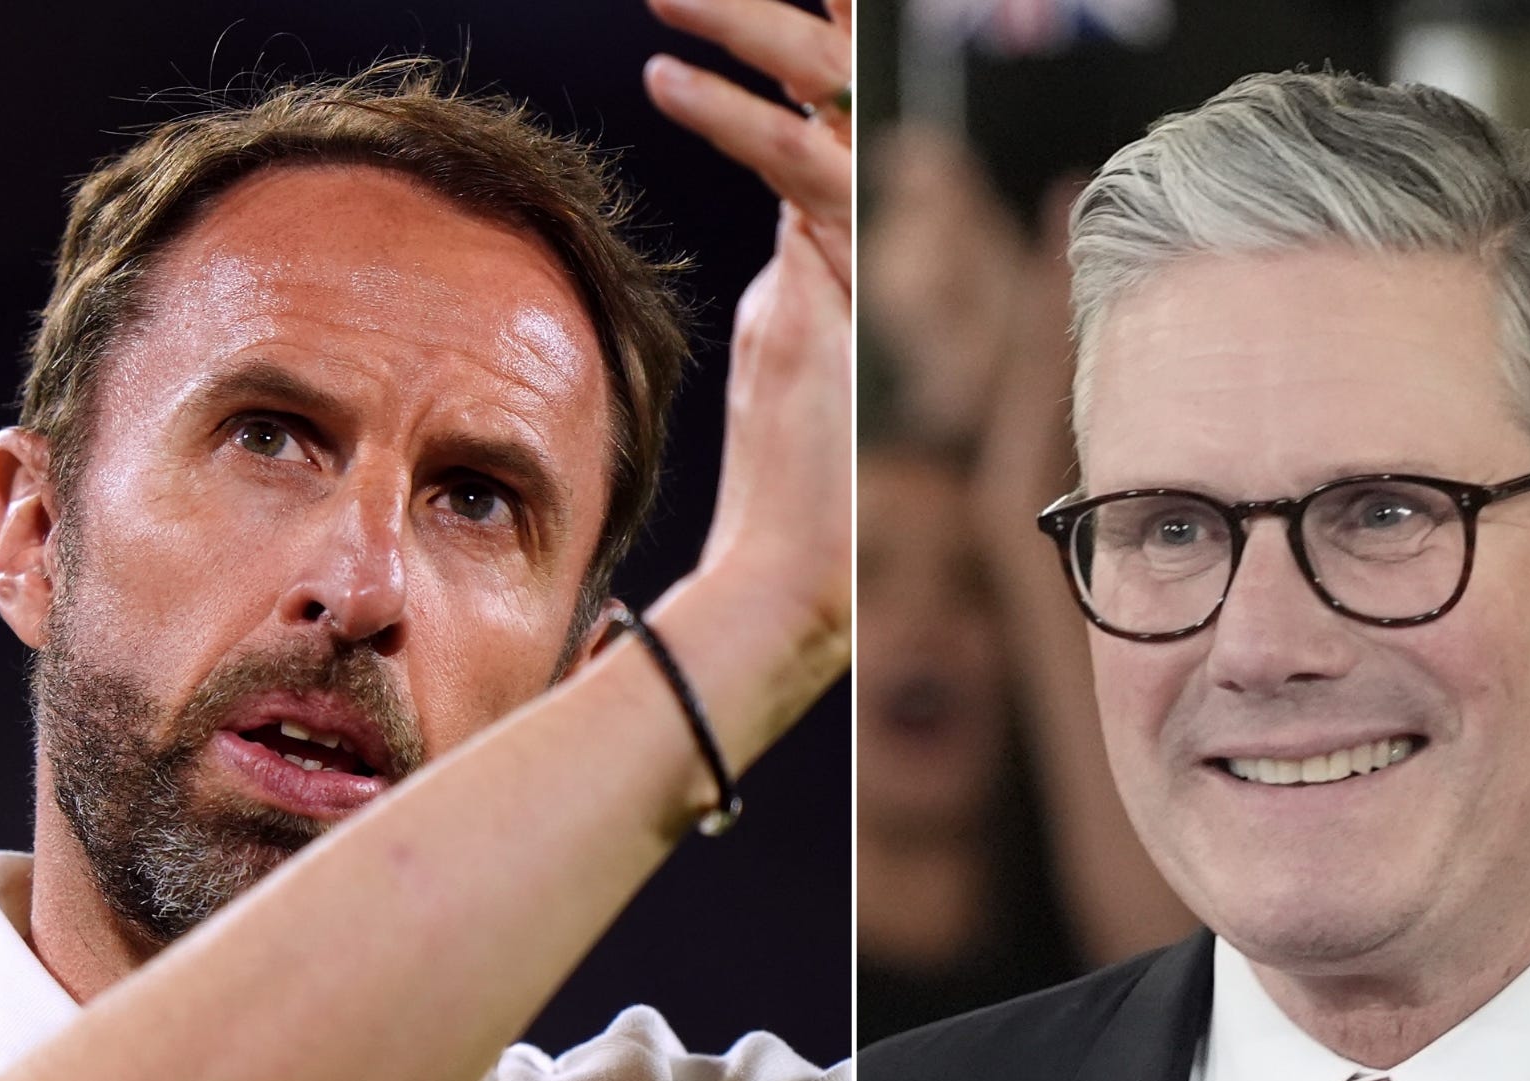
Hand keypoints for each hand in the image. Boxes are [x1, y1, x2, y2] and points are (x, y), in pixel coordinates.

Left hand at [644, 0, 853, 666]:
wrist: (798, 575)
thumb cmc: (782, 480)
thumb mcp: (782, 342)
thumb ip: (797, 273)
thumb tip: (787, 230)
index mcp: (841, 241)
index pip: (834, 103)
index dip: (811, 31)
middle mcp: (861, 237)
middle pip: (851, 78)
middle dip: (782, 9)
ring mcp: (857, 261)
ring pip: (834, 107)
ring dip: (750, 32)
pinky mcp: (838, 295)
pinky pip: (801, 181)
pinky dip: (736, 121)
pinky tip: (668, 82)